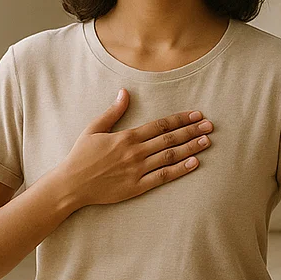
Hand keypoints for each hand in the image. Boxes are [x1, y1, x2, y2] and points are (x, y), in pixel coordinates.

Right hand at [56, 90, 214, 209]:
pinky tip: (194, 163)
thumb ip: (113, 112)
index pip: (160, 125)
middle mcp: (135, 152)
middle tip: (210, 126)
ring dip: (190, 147)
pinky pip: (162, 177)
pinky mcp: (137, 186)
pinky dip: (179, 170)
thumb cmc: (81, 156)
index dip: (180, 119)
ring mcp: (137, 170)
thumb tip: (124, 92)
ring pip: (170, 156)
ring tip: (207, 141)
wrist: (71, 184)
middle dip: (191, 131)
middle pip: (169, 139)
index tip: (196, 115)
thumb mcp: (94, 129)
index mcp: (126, 137)